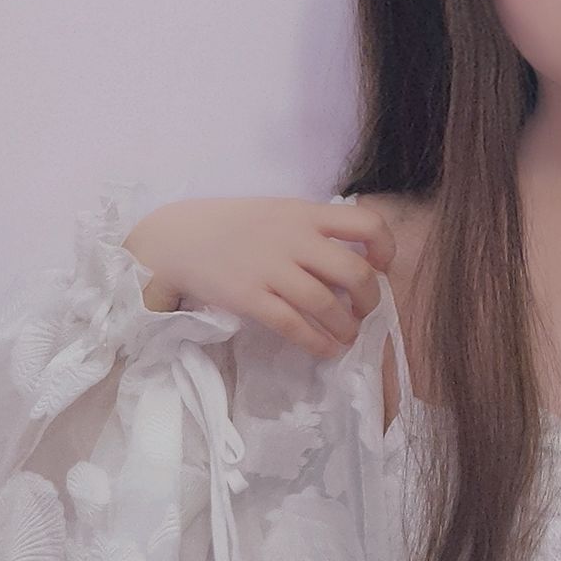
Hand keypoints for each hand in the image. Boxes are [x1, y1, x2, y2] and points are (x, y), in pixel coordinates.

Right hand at [123, 197, 396, 360]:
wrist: (175, 238)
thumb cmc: (230, 226)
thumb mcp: (277, 211)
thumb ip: (312, 227)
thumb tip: (354, 254)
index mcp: (304, 213)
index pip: (366, 224)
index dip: (385, 249)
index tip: (381, 267)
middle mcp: (294, 239)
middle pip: (355, 273)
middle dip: (370, 299)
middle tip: (364, 310)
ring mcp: (272, 269)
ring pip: (329, 305)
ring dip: (347, 328)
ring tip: (348, 336)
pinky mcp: (251, 298)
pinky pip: (296, 326)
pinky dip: (318, 343)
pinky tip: (326, 349)